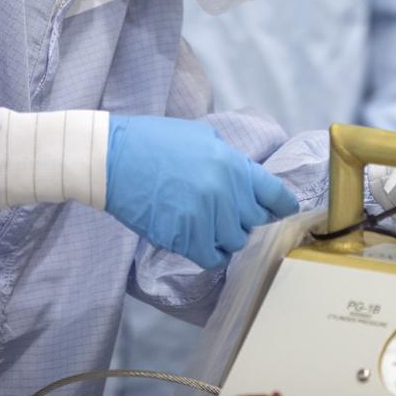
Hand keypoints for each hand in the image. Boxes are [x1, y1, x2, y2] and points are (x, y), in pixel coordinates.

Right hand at [105, 115, 298, 267]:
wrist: (112, 158)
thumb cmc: (154, 141)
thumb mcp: (202, 137)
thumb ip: (229, 160)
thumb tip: (246, 180)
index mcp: (233, 164)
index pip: (275, 195)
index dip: (283, 206)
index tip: (283, 211)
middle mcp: (225, 192)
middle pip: (256, 221)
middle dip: (247, 219)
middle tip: (232, 216)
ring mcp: (205, 217)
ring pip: (235, 242)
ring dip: (228, 237)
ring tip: (213, 228)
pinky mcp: (183, 237)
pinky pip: (212, 258)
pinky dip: (212, 255)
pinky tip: (204, 245)